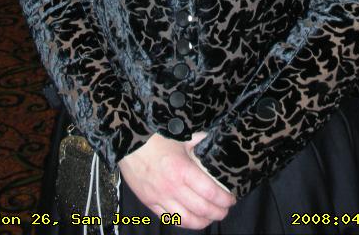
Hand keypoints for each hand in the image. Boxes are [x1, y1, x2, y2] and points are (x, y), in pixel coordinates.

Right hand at [118, 132, 235, 229]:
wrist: (127, 141)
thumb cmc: (154, 136)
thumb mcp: (180, 135)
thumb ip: (199, 140)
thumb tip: (213, 141)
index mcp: (182, 169)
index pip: (210, 192)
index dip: (224, 199)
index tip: (231, 198)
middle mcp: (172, 187)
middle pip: (202, 209)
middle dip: (218, 212)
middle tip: (225, 209)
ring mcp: (160, 197)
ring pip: (186, 220)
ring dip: (203, 222)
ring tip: (210, 217)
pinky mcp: (149, 202)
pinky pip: (169, 219)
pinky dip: (183, 222)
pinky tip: (191, 218)